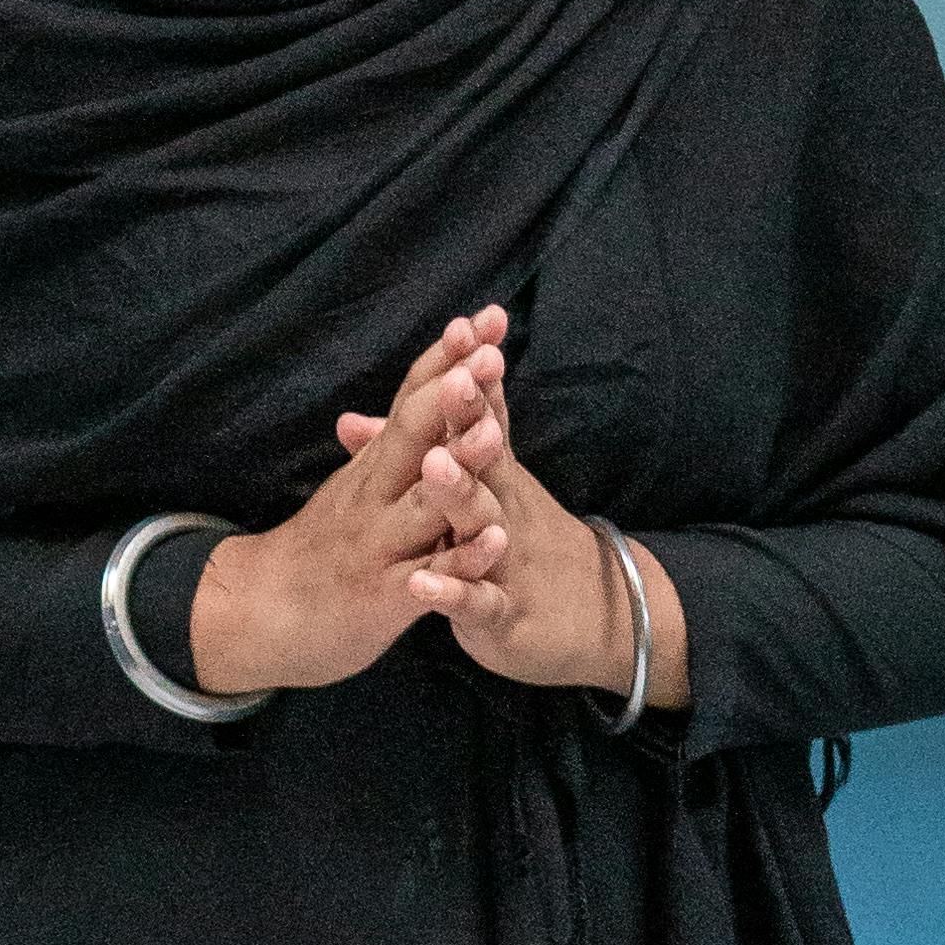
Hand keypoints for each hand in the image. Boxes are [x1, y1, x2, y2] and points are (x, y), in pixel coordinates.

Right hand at [187, 317, 520, 694]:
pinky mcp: (385, 596)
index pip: (411, 398)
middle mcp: (375, 494)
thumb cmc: (322, 547)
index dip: (446, 358)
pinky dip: (463, 559)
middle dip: (452, 393)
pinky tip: (496, 541)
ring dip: (458, 466)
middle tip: (489, 353)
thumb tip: (427, 383)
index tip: (486, 318)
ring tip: (494, 434)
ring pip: (424, 502)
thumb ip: (388, 437)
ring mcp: (379, 544)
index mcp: (374, 464)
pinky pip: (431, 577)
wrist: (262, 616)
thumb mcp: (355, 483)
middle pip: (413, 435)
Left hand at [399, 343, 682, 715]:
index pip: (484, 415)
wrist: (594, 618)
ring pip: (481, 524)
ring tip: (435, 466)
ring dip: (461, 494)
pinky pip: (477, 601)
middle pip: (485, 457)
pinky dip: (453, 592)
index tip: (464, 326)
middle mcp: (503, 507)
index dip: (473, 373)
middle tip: (456, 380)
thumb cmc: (518, 544)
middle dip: (471, 417)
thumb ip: (418, 452)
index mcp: (494, 476)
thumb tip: (349, 421)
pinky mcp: (504, 613)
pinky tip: (421, 583)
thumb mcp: (476, 493)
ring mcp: (506, 559)